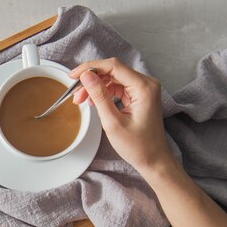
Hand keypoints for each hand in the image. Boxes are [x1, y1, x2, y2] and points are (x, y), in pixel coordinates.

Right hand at [70, 58, 173, 175]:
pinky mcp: (139, 95)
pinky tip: (93, 101)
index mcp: (144, 87)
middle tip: (75, 94)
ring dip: (95, 86)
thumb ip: (99, 96)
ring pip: (113, 79)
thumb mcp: (113, 122)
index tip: (73, 75)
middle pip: (112, 71)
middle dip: (91, 79)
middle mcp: (146, 84)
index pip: (113, 66)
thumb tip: (87, 76)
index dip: (90, 68)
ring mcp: (143, 89)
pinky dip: (103, 92)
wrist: (153, 159)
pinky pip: (118, 87)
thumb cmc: (138, 146)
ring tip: (81, 100)